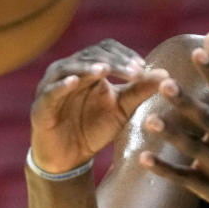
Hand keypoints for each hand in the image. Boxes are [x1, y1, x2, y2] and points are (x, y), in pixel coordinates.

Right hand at [31, 39, 168, 173]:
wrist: (69, 158)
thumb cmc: (94, 128)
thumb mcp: (122, 109)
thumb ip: (141, 90)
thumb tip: (167, 74)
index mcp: (88, 68)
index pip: (106, 49)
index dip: (124, 55)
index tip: (143, 68)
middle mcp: (69, 70)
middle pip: (91, 55)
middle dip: (114, 62)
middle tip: (134, 72)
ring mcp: (52, 86)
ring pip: (69, 67)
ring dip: (88, 68)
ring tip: (105, 70)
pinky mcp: (41, 106)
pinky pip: (51, 91)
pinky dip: (61, 85)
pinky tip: (74, 82)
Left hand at [138, 32, 208, 207]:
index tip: (197, 53)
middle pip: (207, 120)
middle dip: (187, 103)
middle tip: (165, 84)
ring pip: (194, 148)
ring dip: (172, 134)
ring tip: (149, 119)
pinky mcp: (206, 185)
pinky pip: (183, 177)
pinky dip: (163, 169)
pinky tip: (142, 158)